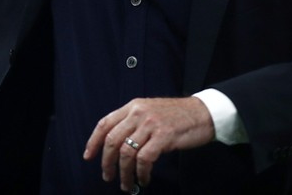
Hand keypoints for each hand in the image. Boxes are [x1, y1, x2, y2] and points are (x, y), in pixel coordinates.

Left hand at [83, 97, 214, 191]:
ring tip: (127, 184)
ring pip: (126, 152)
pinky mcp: (164, 136)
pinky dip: (141, 173)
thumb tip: (115, 145)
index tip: (88, 157)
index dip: (93, 142)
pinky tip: (144, 178)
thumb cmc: (177, 116)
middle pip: (112, 140)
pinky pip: (144, 159)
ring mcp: (151, 124)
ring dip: (124, 173)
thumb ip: (133, 122)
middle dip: (107, 162)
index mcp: (133, 106)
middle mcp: (139, 113)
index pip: (105, 123)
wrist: (203, 113)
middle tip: (108, 176)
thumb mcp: (150, 111)